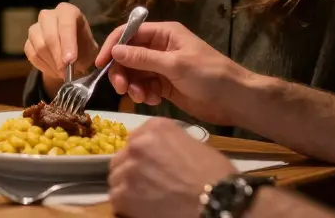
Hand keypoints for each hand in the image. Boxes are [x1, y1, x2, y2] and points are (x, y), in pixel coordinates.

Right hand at [25, 3, 98, 93]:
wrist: (71, 53)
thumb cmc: (82, 48)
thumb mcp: (89, 49)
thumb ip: (82, 55)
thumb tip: (69, 63)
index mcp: (67, 11)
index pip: (66, 24)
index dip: (67, 43)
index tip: (70, 60)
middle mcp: (49, 15)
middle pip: (50, 36)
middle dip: (58, 57)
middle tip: (65, 72)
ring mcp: (36, 27)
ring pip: (39, 46)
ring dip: (51, 63)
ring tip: (62, 72)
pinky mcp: (28, 41)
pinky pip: (32, 54)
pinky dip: (43, 66)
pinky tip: (54, 70)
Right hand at [95, 21, 251, 126]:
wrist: (235, 100)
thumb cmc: (210, 75)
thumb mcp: (175, 64)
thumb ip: (143, 58)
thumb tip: (115, 51)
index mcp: (165, 34)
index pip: (130, 33)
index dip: (113, 46)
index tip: (100, 64)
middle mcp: (161, 47)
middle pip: (128, 55)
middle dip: (122, 71)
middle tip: (122, 88)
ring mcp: (162, 67)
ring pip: (134, 73)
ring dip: (133, 85)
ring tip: (142, 97)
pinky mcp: (165, 85)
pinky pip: (144, 86)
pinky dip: (143, 93)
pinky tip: (152, 100)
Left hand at [109, 118, 235, 217]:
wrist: (218, 200)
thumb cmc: (215, 175)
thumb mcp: (193, 146)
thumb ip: (169, 145)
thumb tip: (161, 154)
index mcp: (156, 127)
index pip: (136, 138)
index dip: (142, 154)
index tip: (150, 165)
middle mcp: (137, 143)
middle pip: (122, 157)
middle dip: (131, 169)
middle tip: (147, 183)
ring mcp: (128, 168)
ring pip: (116, 177)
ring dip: (127, 187)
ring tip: (146, 197)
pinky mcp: (123, 194)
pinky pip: (116, 197)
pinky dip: (127, 204)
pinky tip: (142, 208)